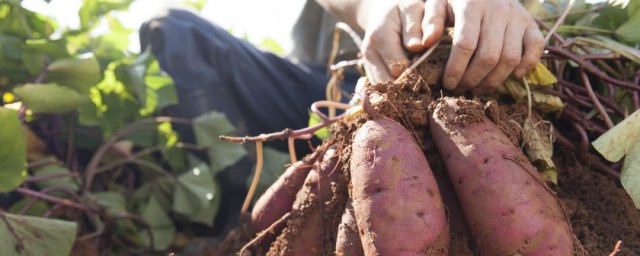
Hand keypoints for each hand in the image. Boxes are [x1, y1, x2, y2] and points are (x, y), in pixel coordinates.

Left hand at [360, 0, 544, 93]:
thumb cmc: (457, 0)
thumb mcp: (439, 4)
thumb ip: (429, 21)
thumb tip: (423, 43)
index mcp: (472, 5)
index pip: (465, 44)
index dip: (456, 69)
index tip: (448, 83)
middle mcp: (498, 11)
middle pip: (488, 56)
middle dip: (473, 79)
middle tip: (461, 89)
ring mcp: (518, 17)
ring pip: (510, 58)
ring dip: (494, 79)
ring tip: (478, 88)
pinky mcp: (531, 24)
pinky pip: (536, 48)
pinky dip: (527, 65)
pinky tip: (513, 76)